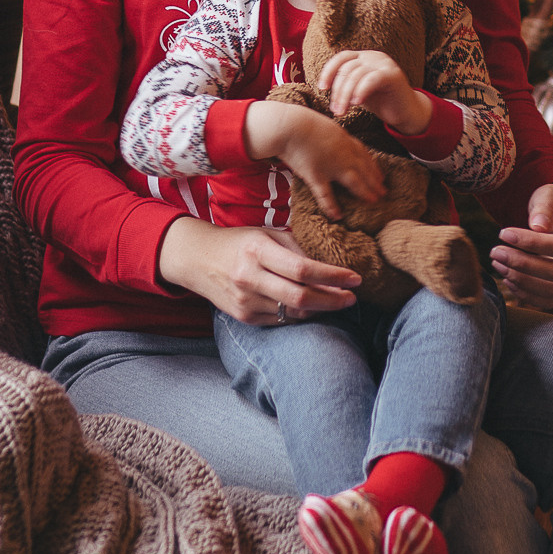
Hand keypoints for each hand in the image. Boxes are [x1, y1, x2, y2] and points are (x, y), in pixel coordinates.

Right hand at [157, 216, 360, 322]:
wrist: (198, 260)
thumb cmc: (239, 242)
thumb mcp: (267, 233)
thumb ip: (296, 249)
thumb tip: (331, 267)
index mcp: (257, 250)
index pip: (303, 269)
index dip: (333, 276)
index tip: (355, 278)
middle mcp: (249, 277)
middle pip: (301, 298)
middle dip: (333, 300)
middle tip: (352, 298)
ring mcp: (245, 300)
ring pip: (293, 313)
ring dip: (320, 309)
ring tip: (336, 301)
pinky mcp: (244, 317)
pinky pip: (281, 320)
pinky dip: (300, 315)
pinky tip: (312, 307)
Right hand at [245, 100, 384, 218]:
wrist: (289, 126)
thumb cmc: (301, 122)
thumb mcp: (324, 125)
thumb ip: (332, 135)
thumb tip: (333, 137)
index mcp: (345, 139)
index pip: (364, 155)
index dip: (373, 166)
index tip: (380, 176)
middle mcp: (343, 154)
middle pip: (364, 170)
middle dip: (375, 182)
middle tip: (383, 193)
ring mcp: (332, 166)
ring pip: (354, 182)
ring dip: (365, 192)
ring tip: (373, 201)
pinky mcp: (317, 176)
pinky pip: (326, 194)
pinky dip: (331, 206)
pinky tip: (337, 216)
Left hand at [321, 47, 427, 135]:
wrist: (407, 113)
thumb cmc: (381, 102)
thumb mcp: (358, 90)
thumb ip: (346, 83)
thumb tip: (322, 87)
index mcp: (365, 57)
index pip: (342, 57)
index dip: (329, 71)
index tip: (322, 89)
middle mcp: (374, 56)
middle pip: (347, 68)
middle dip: (337, 90)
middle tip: (335, 110)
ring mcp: (385, 64)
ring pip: (356, 75)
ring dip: (345, 95)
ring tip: (342, 112)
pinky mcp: (393, 75)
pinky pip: (372, 79)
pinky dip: (361, 90)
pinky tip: (357, 103)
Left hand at [490, 180, 552, 311]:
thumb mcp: (549, 195)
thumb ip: (544, 207)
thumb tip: (538, 226)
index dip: (532, 243)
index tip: (503, 233)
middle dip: (523, 264)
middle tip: (495, 252)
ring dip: (521, 280)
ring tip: (498, 264)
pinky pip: (549, 300)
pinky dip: (526, 293)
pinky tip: (508, 278)